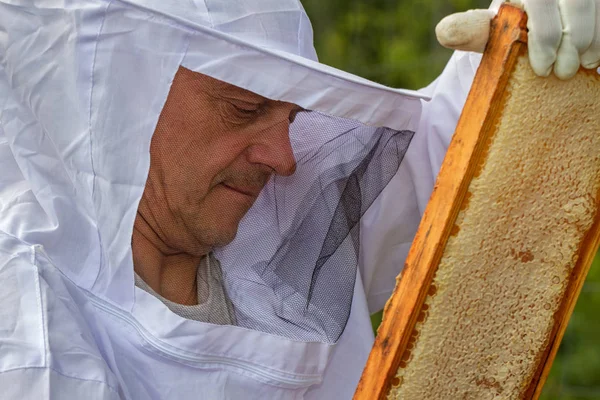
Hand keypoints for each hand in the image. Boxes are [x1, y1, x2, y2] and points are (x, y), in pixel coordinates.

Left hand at [436, 1, 599, 79]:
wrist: (535, 24)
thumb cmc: (511, 30)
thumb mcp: (490, 31)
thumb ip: (472, 31)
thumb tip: (444, 31)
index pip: (539, 2)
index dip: (543, 34)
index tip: (542, 68)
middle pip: (574, 0)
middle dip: (569, 40)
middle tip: (560, 73)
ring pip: (592, 3)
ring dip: (591, 38)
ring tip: (580, 66)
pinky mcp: (593, 2)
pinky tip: (594, 58)